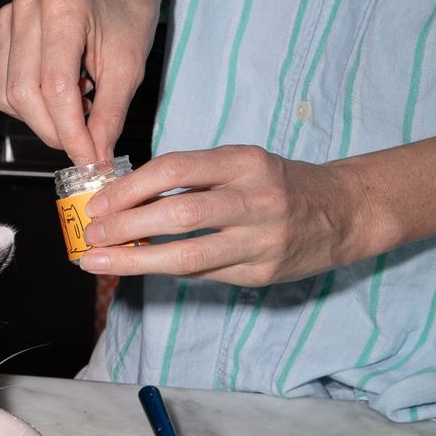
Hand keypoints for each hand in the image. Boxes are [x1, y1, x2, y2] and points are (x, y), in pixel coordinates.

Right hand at [0, 0, 171, 163]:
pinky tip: (59, 90)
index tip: (89, 159)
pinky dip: (31, 103)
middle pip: (25, 95)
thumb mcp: (130, 66)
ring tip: (77, 106)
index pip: (56, 87)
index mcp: (63, 8)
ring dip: (43, 119)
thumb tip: (95, 156)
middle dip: (55, 132)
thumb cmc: (126, 13)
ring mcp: (8, 18)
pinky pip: (4, 87)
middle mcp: (27, 9)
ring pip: (9, 96)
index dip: (71, 132)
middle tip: (85, 144)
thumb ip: (109, 114)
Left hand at [79, 145, 376, 285]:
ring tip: (100, 260)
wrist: (343, 212)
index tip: (99, 201)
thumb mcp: (243, 164)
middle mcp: (256, 199)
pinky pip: (204, 274)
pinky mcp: (261, 273)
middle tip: (91, 234)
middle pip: (179, 213)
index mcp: (245, 162)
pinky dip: (168, 270)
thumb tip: (127, 198)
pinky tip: (142, 268)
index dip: (131, 187)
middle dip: (126, 226)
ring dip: (136, 260)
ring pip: (188, 256)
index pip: (176, 168)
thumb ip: (194, 178)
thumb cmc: (280, 183)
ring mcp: (261, 241)